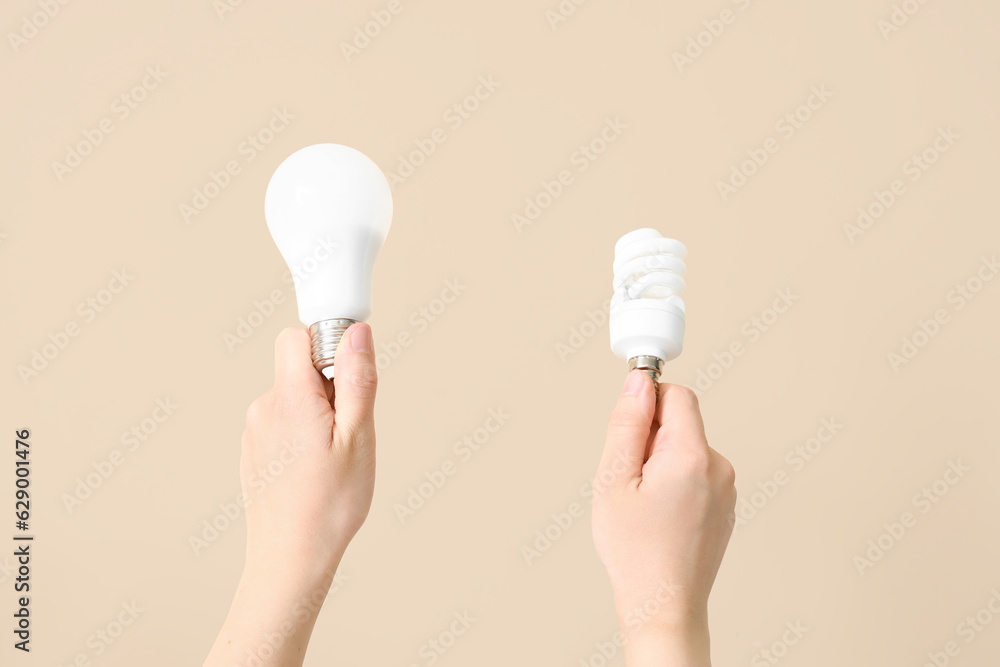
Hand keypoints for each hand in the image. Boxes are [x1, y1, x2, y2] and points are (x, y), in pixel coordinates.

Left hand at [205, 323, 377, 666]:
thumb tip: (356, 333)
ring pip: (292, 398)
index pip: (296, 336)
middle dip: (328, 385)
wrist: (290, 559)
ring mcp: (254, 431)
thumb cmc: (329, 505)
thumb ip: (356, 380)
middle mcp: (264, 409)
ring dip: (316, 413)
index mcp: (291, 399)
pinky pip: (282, 423)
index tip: (349, 374)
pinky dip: (302, 434)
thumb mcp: (358, 437)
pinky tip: (314, 470)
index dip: (326, 344)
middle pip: (297, 368)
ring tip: (332, 456)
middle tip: (348, 428)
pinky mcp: (253, 451)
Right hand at [592, 371, 735, 666]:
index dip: (648, 404)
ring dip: (662, 464)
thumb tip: (638, 383)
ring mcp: (727, 489)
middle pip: (681, 424)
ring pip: (687, 450)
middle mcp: (719, 468)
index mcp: (692, 456)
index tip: (628, 433)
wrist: (664, 605)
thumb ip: (627, 425)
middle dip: (651, 440)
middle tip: (631, 482)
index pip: (678, 395)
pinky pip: (698, 474)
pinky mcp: (726, 506)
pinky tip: (661, 517)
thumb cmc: (635, 552)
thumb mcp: (614, 480)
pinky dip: (677, 484)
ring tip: (645, 505)